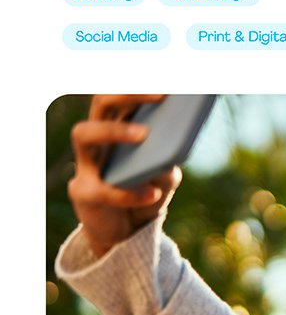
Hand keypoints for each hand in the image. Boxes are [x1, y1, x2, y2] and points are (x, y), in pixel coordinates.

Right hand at [67, 94, 181, 257]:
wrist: (128, 233)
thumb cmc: (148, 192)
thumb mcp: (167, 176)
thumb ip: (170, 159)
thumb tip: (173, 148)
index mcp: (120, 130)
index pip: (123, 97)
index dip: (141, 86)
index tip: (169, 81)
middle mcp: (98, 140)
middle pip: (101, 104)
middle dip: (127, 94)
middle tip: (161, 96)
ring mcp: (86, 164)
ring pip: (84, 133)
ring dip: (114, 131)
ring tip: (145, 135)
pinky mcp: (83, 192)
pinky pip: (101, 188)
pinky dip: (128, 192)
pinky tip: (151, 194)